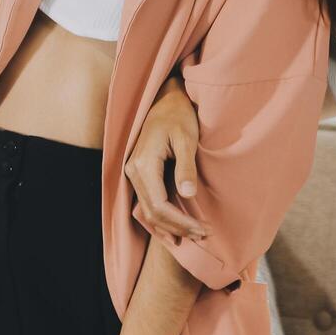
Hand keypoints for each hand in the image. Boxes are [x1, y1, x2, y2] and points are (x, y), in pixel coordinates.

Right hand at [125, 75, 209, 240]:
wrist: (165, 99)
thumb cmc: (179, 115)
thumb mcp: (187, 139)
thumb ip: (186, 167)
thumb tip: (187, 194)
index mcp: (143, 164)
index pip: (159, 205)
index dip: (180, 221)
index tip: (201, 228)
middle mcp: (133, 172)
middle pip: (152, 212)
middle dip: (177, 227)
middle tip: (202, 235)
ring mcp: (133, 174)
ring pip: (147, 211)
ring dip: (169, 226)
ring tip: (192, 235)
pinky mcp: (139, 174)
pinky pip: (146, 203)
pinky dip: (159, 219)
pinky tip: (173, 231)